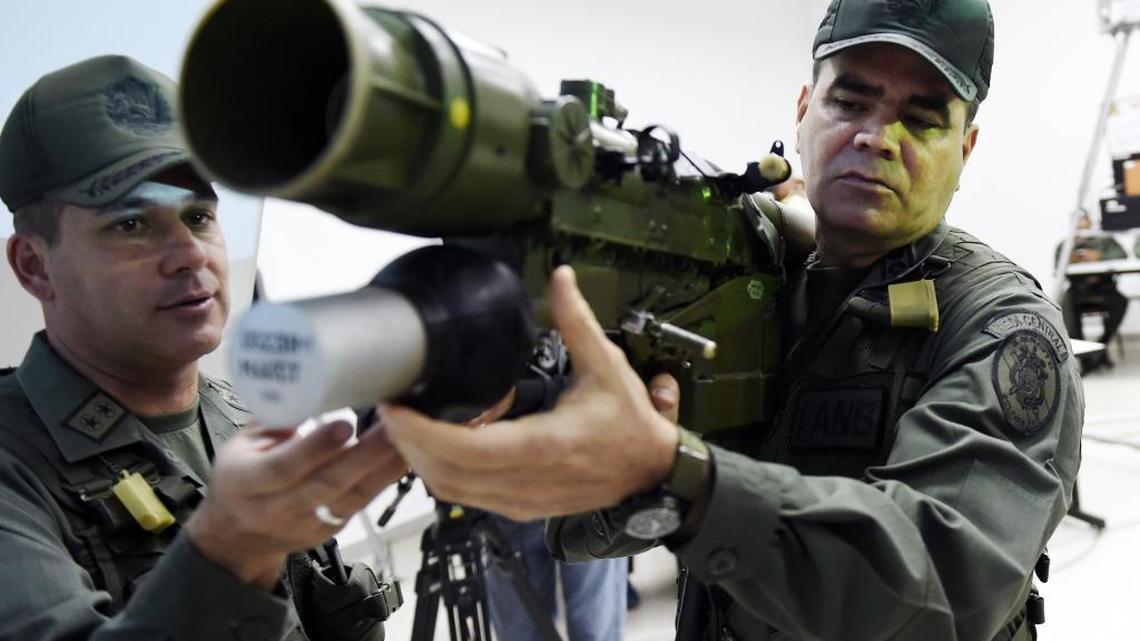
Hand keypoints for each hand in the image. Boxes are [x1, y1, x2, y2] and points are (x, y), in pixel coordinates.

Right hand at [185, 416, 406, 588]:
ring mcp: (305, 524)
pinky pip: (360, 505)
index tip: (345, 423)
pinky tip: (402, 457)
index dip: (315, 448)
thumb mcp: (243, 443)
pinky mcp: (330, 530)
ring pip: (350, 499)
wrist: (238, 536)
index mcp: (245, 481)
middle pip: (326, 484)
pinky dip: (383, 481)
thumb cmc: (241, 475)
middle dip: (364, 455)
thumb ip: (276, 418)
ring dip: (383, 469)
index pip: (283, 467)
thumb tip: (311, 384)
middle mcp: (276, 509)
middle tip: (393, 425)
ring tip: (407, 438)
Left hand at [382, 266, 678, 520]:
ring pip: (449, 490)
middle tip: (389, 407)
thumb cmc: (629, 425)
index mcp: (542, 446)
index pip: (462, 448)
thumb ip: (577, 321)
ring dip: (421, 461)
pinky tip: (436, 446)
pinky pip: (466, 498)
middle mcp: (526, 481)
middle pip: (443, 472)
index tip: (395, 406)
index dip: (419, 431)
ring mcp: (521, 501)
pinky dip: (442, 474)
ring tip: (405, 425)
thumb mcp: (607, 367)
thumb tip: (561, 277)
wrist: (652, 471)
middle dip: (407, 443)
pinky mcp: (520, 509)